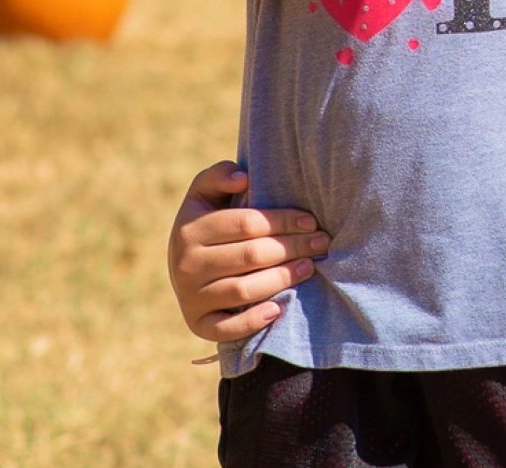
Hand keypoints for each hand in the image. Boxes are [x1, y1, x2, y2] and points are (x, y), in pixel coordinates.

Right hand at [167, 161, 325, 343]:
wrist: (184, 266)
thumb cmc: (209, 223)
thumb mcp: (205, 194)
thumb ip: (219, 176)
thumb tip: (244, 178)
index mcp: (190, 229)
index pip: (246, 224)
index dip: (283, 221)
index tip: (312, 221)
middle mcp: (186, 265)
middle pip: (251, 256)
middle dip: (292, 248)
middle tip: (321, 243)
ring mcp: (190, 297)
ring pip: (242, 290)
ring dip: (281, 279)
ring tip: (309, 267)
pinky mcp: (197, 324)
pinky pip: (224, 329)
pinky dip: (251, 321)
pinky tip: (277, 310)